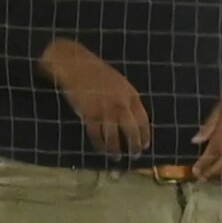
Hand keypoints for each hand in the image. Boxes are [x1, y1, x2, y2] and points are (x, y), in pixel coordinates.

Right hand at [41, 40, 151, 156]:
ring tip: (117, 157)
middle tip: (134, 155)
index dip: (145, 134)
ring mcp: (104, 110)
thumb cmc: (97, 73)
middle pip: (131, 130)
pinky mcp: (89, 114)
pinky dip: (100, 145)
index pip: (143, 119)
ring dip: (116, 149)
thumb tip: (131, 119)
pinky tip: (102, 150)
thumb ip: (127, 100)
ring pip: (114, 135)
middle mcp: (120, 104)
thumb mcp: (120, 83)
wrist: (75, 65)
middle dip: (134, 145)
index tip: (145, 145)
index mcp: (130, 95)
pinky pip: (96, 134)